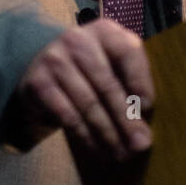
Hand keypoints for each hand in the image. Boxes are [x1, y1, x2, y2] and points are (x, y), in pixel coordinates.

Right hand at [12, 19, 154, 161]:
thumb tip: (145, 120)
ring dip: (108, 134)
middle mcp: (78, 40)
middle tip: (140, 144)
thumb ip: (128, 78)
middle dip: (126, 119)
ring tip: (123, 153)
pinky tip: (100, 150)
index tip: (147, 107)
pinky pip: (68, 116)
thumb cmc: (88, 66)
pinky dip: (86, 137)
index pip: (127, 51)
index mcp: (104, 31)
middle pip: (107, 84)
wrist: (39, 62)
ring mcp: (56, 61)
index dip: (139, 79)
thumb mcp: (110, 59)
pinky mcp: (39, 84)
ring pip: (88, 104)